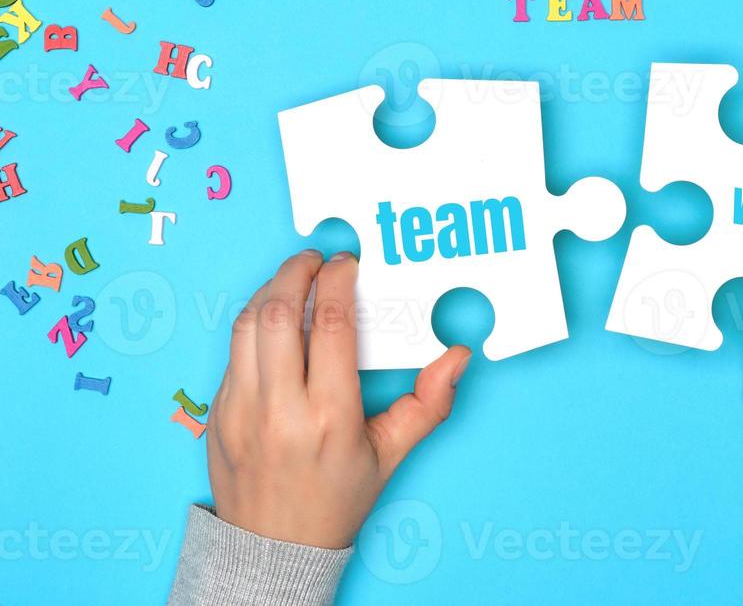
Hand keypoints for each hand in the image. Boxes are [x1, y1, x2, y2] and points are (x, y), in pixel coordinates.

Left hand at [207, 250, 471, 548]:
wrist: (273, 551)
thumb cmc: (335, 499)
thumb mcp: (391, 454)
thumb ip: (429, 402)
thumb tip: (458, 357)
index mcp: (330, 416)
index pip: (330, 323)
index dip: (338, 280)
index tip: (347, 263)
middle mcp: (280, 410)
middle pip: (278, 312)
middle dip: (297, 271)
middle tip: (315, 259)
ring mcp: (240, 411)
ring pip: (246, 325)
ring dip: (268, 290)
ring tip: (292, 280)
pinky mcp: (216, 414)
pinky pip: (231, 353)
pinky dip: (252, 324)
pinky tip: (272, 320)